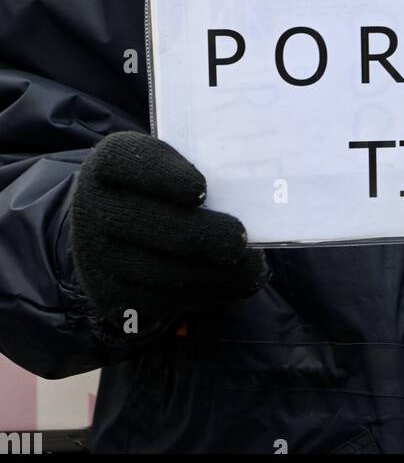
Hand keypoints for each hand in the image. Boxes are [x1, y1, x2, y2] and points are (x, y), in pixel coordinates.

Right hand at [70, 132, 268, 330]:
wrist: (110, 227)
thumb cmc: (157, 186)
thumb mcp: (166, 162)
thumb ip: (198, 163)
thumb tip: (249, 185)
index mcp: (110, 163)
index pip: (128, 162)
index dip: (164, 177)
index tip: (200, 189)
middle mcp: (94, 209)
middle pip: (149, 224)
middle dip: (201, 235)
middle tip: (240, 239)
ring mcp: (99, 258)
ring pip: (160, 271)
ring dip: (213, 272)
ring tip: (251, 266)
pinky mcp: (114, 297)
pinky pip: (164, 300)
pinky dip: (207, 293)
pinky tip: (238, 283)